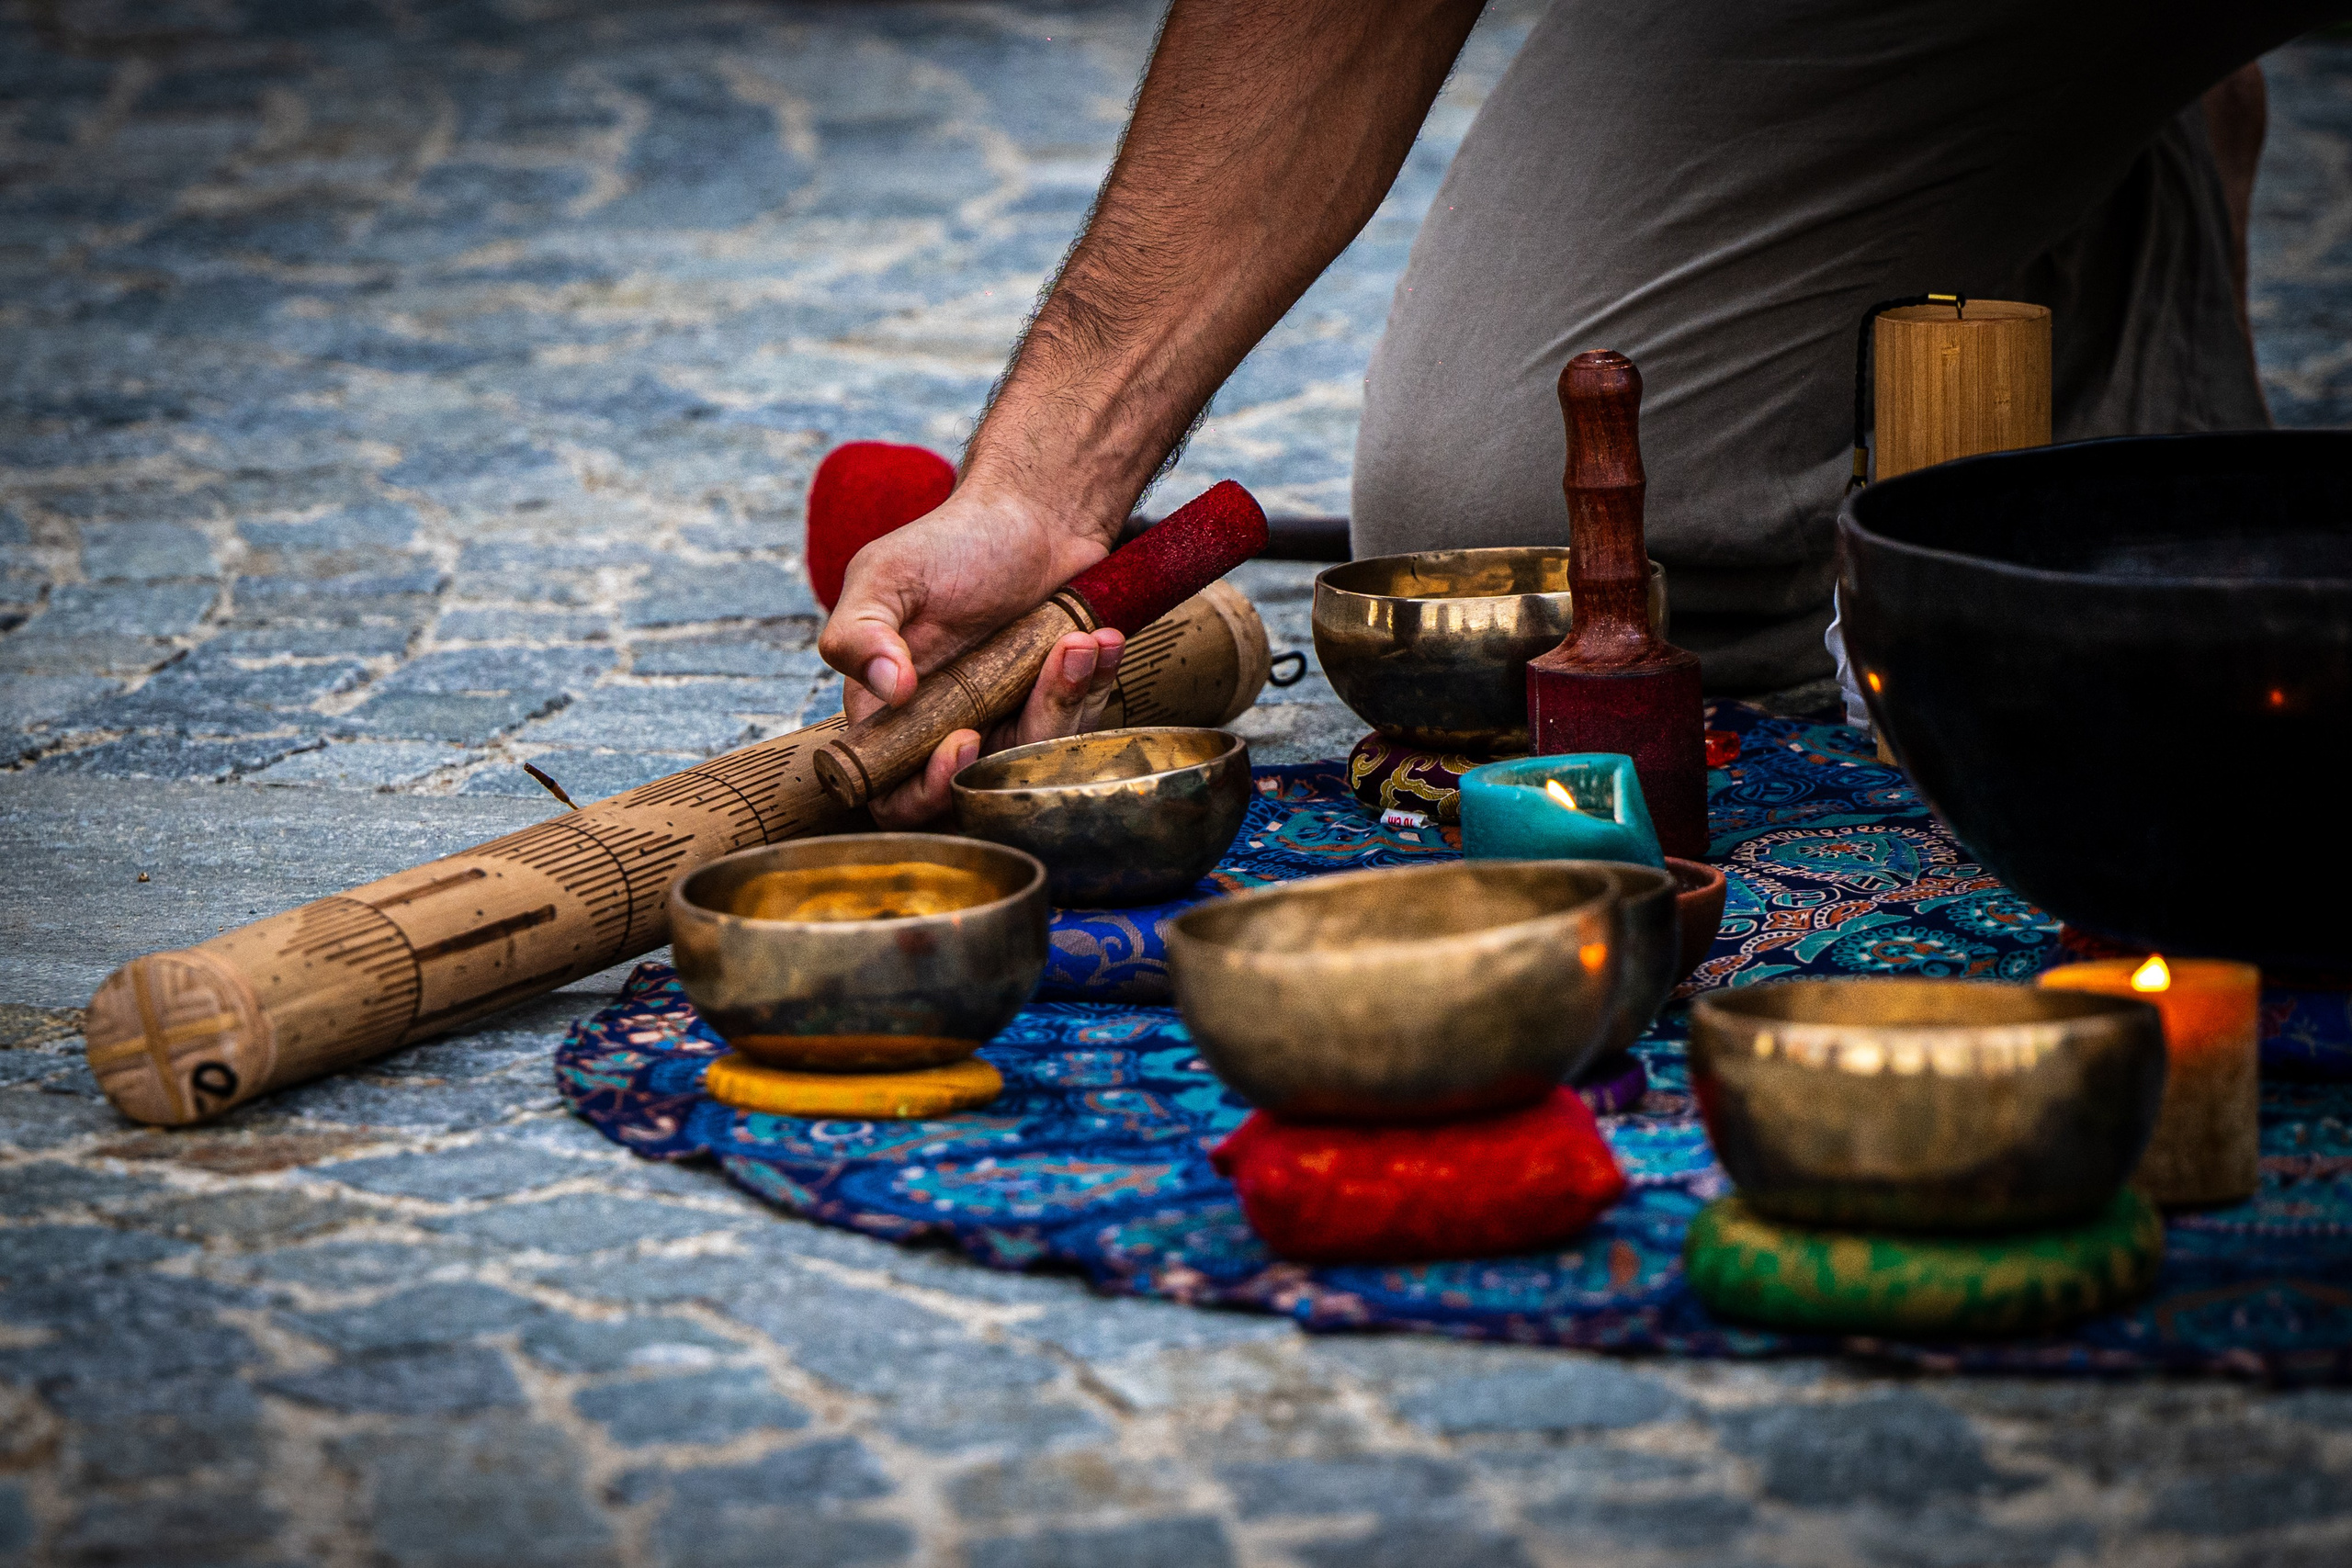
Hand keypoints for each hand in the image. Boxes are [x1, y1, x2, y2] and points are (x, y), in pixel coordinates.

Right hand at [818, 484, 1123, 826]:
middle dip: (1023, 743)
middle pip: (978, 789)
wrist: (1033, 515)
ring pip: (1037, 761)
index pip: (895, 796)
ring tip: (1080, 641)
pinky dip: (1095, 683)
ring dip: (1068, 701)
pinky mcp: (1053, 707)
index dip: (926, 792)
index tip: (964, 740)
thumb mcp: (887, 574)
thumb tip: (890, 691)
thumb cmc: (951, 542)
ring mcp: (1004, 720)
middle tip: (1047, 679)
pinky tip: (1102, 640)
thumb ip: (860, 632)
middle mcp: (945, 728)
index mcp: (889, 713)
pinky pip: (1078, 726)